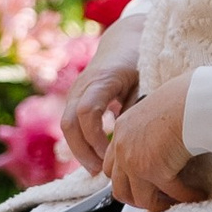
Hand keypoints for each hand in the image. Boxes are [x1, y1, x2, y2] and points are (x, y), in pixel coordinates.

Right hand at [62, 47, 142, 173]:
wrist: (126, 40)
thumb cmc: (140, 60)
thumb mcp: (145, 80)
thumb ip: (138, 107)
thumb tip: (135, 140)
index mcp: (102, 79)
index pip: (87, 112)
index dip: (96, 137)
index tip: (111, 155)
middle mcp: (83, 85)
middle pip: (69, 123)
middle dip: (82, 150)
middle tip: (100, 172)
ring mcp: (76, 91)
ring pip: (66, 126)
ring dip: (79, 149)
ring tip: (97, 169)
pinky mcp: (75, 98)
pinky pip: (71, 123)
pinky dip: (80, 141)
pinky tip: (95, 157)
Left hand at [101, 80, 199, 211]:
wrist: (192, 101)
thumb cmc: (182, 100)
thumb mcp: (154, 112)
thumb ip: (147, 130)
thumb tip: (159, 143)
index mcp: (121, 131)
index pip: (111, 165)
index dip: (124, 179)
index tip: (139, 185)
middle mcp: (123, 148)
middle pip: (118, 187)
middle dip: (136, 198)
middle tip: (155, 199)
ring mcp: (135, 162)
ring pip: (140, 198)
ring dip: (158, 204)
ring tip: (174, 202)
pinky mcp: (155, 172)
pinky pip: (171, 193)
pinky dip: (186, 197)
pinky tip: (197, 194)